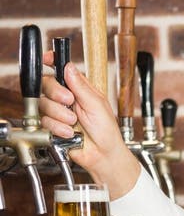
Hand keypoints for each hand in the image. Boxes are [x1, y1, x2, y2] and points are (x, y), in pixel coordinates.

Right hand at [40, 53, 140, 199]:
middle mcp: (67, 98)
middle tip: (70, 101)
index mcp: (79, 88)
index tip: (46, 59)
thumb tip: (68, 67)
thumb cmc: (107, 132)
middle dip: (56, 93)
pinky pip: (44, 121)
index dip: (51, 61)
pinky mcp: (52, 127)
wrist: (103, 156)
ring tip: (74, 123)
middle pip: (47, 84)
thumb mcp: (97, 105)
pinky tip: (69, 133)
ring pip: (44, 104)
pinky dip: (57, 128)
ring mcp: (58, 112)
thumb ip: (81, 86)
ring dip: (59, 114)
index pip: (61, 69)